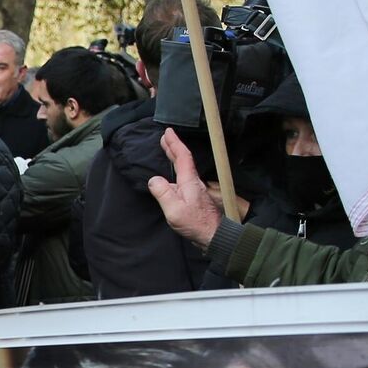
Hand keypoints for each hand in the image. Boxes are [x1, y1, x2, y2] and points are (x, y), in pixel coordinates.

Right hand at [147, 128, 223, 249]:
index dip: (174, 143)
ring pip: (184, 168)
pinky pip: (182, 178)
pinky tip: (171, 176)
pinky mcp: (194, 198)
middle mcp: (193, 182)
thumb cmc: (195, 223)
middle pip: (183, 160)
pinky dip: (176, 170)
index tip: (168, 132)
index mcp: (189, 181)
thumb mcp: (174, 209)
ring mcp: (194, 190)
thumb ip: (163, 193)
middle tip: (166, 137)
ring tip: (167, 151)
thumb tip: (154, 179)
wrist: (213, 235)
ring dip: (175, 158)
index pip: (182, 157)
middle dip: (174, 147)